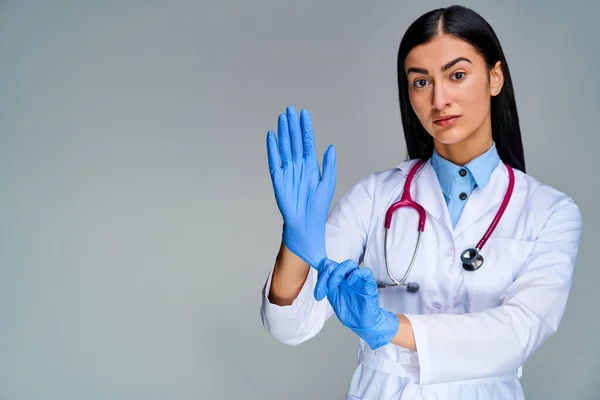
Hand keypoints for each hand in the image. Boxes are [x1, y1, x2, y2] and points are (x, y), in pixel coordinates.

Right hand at [266, 106, 335, 268]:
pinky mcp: (278, 179)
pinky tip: (272, 137)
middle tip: (290, 109)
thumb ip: (329, 165)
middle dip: (293, 125)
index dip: (306, 128)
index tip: (304, 113)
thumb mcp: (328, 183)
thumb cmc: (318, 206)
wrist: (306, 224)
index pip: (307, 142)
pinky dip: (272, 149)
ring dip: (283, 133)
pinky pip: (274, 161)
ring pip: (285, 148)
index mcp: (311, 165)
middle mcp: (298, 165)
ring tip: (282, 118)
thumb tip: (331, 146)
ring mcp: (287, 171)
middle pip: (295, 141)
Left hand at [315, 258, 398, 349]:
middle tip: (323, 289)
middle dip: (326, 275)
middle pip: (336, 264)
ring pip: (349, 264)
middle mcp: (348, 277)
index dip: (320, 272)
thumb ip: (327, 286)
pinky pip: (365, 272)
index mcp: (339, 279)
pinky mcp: (369, 283)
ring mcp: (358, 279)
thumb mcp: (333, 299)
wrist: (361, 323)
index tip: (317, 287)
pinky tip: (350, 282)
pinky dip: (355, 274)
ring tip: (333, 286)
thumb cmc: (350, 312)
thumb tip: (320, 277)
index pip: (328, 265)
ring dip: (337, 272)